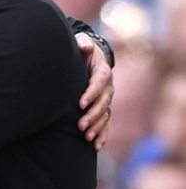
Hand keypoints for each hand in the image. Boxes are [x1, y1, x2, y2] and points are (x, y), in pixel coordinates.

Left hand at [75, 32, 113, 150]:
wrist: (92, 57)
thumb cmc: (83, 50)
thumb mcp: (82, 43)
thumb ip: (83, 44)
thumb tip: (86, 47)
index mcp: (102, 71)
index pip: (98, 83)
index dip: (91, 93)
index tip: (80, 103)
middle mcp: (108, 87)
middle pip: (102, 103)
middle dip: (92, 115)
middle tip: (80, 125)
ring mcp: (106, 99)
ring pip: (104, 115)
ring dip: (96, 127)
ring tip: (85, 137)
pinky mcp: (103, 108)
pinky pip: (105, 123)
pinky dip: (102, 135)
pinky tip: (95, 146)